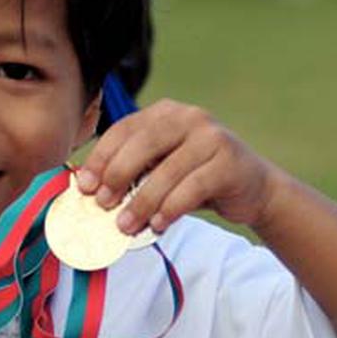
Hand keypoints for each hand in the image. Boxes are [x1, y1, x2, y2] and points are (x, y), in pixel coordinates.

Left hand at [78, 99, 280, 234]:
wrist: (252, 187)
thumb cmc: (195, 178)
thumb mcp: (161, 167)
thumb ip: (133, 171)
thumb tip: (90, 190)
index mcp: (165, 112)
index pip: (124, 128)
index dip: (101, 157)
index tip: (84, 185)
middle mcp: (189, 117)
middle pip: (143, 144)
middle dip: (117, 175)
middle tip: (102, 204)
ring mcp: (212, 137)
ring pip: (167, 170)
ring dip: (141, 202)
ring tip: (125, 225)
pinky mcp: (229, 161)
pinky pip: (192, 187)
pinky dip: (170, 208)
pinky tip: (157, 224)